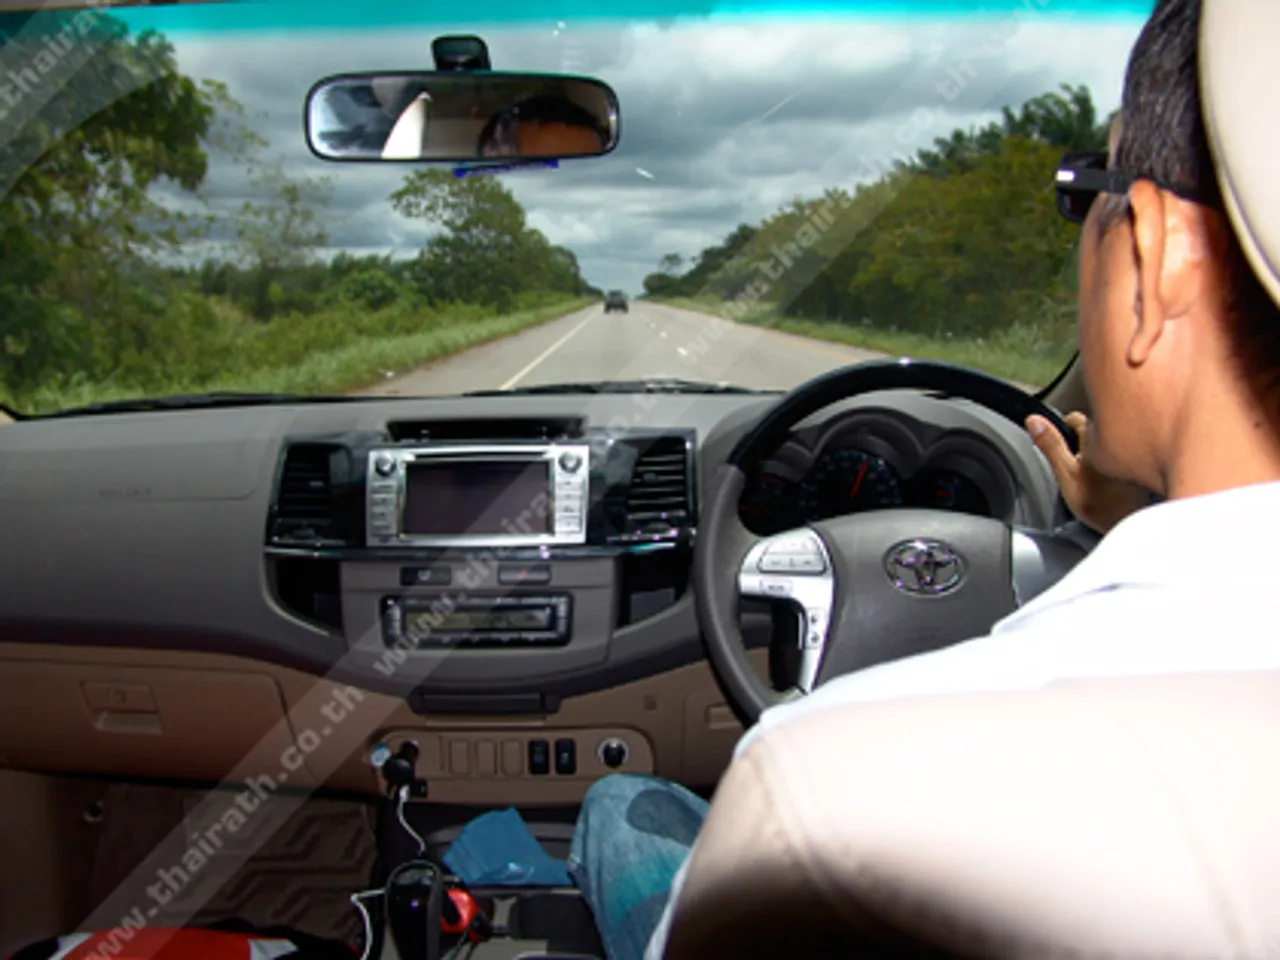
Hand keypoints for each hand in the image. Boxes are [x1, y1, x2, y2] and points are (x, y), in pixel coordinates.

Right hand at [1025, 411, 1150, 533]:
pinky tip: (1116, 481)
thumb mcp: (1066, 474)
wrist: (1132, 524)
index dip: (1064, 433)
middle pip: (1096, 429)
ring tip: (1099, 477)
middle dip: (1086, 441)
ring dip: (1105, 450)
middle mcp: (1121, 436)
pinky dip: (1122, 461)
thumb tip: (1033, 420)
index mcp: (1098, 435)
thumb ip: (1051, 445)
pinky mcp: (1148, 463)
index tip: (1063, 448)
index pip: (1075, 419)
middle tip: (1081, 467)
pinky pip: (1129, 453)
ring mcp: (1137, 449)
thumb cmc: (1101, 504)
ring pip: (1112, 441)